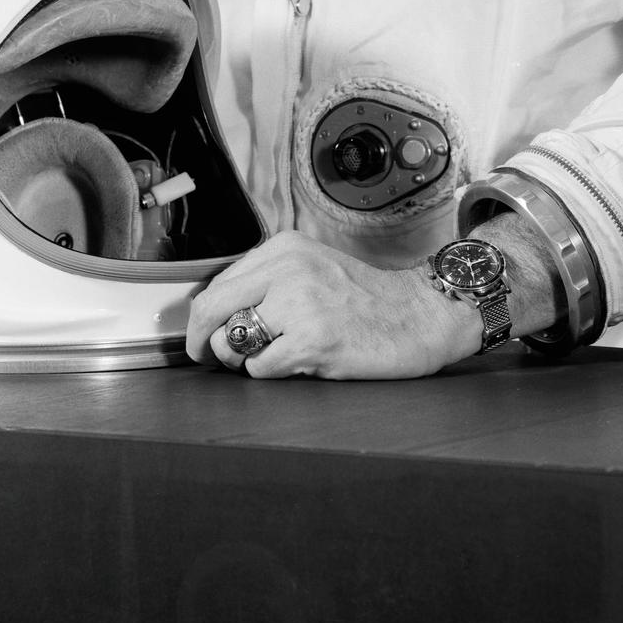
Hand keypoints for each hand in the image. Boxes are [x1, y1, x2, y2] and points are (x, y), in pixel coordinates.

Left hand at [186, 231, 480, 379]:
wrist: (421, 314)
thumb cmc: (366, 298)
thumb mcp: (311, 268)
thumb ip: (267, 282)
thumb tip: (213, 314)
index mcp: (283, 248)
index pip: (217, 284)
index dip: (202, 318)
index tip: (200, 337)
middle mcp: (287, 268)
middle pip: (211, 309)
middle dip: (202, 342)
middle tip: (206, 359)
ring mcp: (299, 303)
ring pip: (232, 343)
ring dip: (243, 360)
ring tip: (274, 356)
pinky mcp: (312, 340)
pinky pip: (261, 369)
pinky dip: (272, 374)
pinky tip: (301, 362)